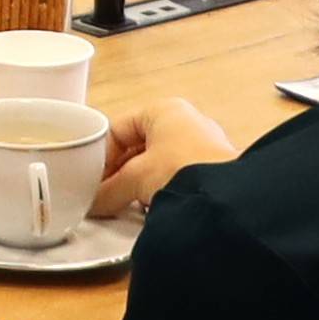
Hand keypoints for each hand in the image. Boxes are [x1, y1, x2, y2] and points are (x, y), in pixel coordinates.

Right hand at [89, 94, 239, 223]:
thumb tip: (92, 204)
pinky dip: (160, 192)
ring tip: (126, 204)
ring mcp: (202, 146)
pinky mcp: (212, 170)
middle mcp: (185, 122)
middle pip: (137, 147)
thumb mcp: (135, 178)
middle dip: (119, 173)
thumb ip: (108, 190)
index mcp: (164, 110)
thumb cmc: (182, 170)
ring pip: (156, 165)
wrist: (227, 198)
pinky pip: (175, 178)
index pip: (118, 128)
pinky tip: (152, 209)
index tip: (91, 179)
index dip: (101, 155)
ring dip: (139, 185)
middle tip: (104, 195)